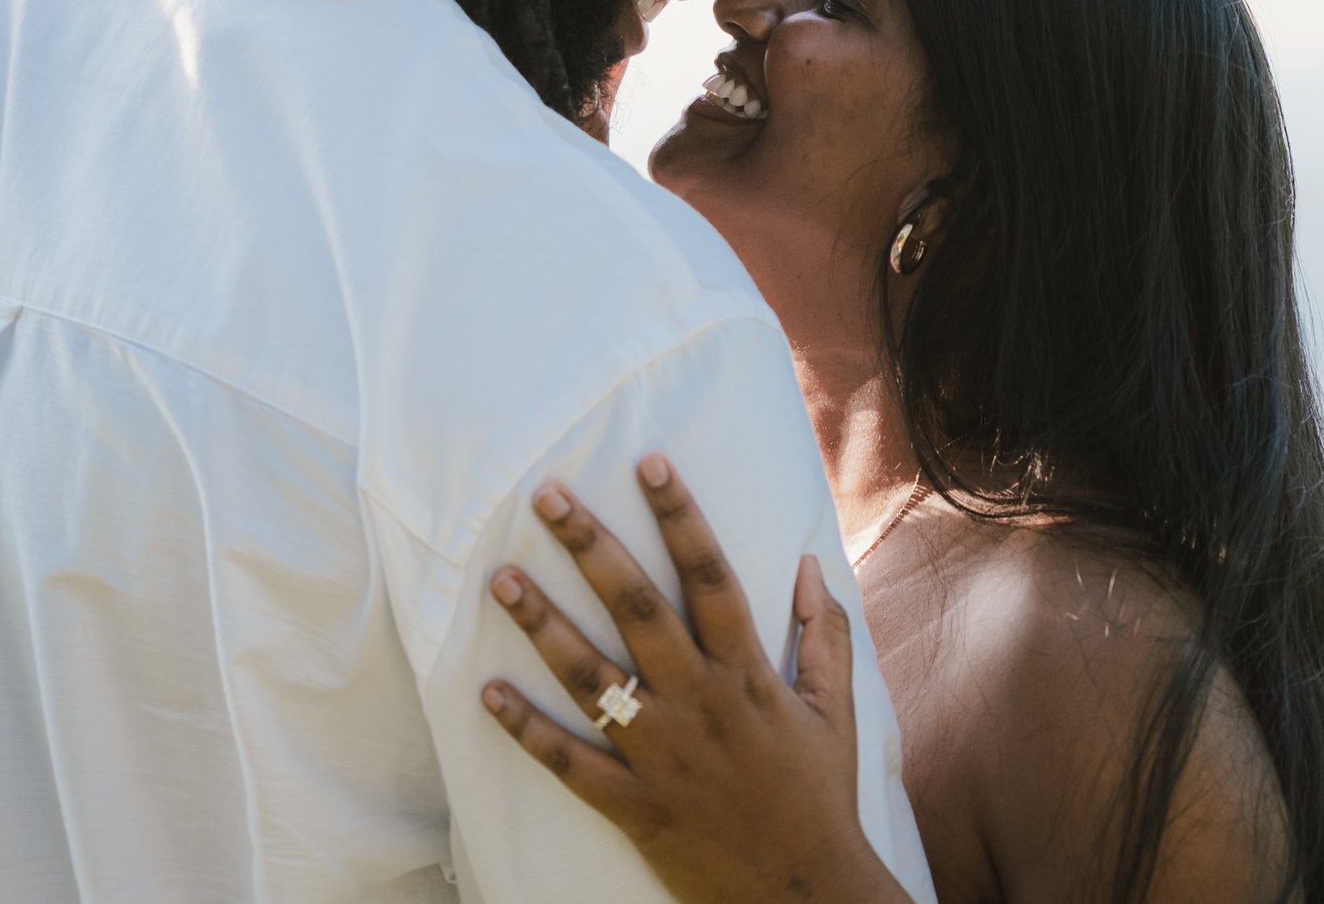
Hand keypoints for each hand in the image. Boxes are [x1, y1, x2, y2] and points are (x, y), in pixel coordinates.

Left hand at [481, 454, 906, 903]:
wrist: (803, 895)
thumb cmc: (818, 796)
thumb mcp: (836, 710)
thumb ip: (825, 635)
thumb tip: (808, 565)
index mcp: (749, 674)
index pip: (712, 577)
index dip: (681, 516)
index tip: (650, 462)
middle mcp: (699, 703)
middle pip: (638, 609)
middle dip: (591, 547)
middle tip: (547, 497)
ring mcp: (661, 755)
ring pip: (591, 677)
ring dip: (542, 624)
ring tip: (499, 578)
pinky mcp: (634, 805)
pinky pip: (569, 762)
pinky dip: (526, 728)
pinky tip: (487, 692)